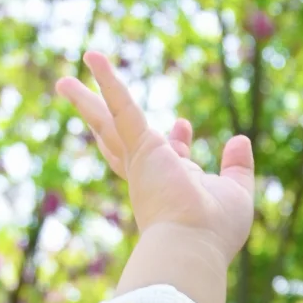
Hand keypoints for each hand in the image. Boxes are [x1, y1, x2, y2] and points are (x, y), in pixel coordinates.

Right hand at [55, 50, 254, 265]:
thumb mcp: (236, 192)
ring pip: (108, 124)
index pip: (169, 154)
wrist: (195, 244)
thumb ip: (238, 167)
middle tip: (88, 101)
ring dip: (87, 101)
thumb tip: (239, 140)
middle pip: (121, 141)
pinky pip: (121, 107)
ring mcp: (141, 162)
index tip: (183, 123)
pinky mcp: (140, 148)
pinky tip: (93, 58)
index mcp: (172, 184)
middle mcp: (151, 174)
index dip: (177, 138)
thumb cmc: (215, 230)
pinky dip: (108, 82)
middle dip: (109, 120)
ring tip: (64, 83)